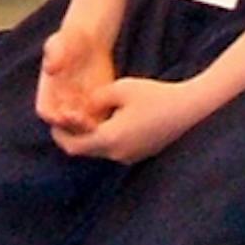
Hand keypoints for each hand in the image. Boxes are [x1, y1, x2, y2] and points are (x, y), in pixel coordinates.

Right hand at [35, 26, 115, 135]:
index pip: (45, 110)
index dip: (52, 115)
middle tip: (79, 118)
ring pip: (79, 124)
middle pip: (62, 122)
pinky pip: (96, 117)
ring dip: (84, 126)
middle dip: (69, 124)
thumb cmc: (70, 37)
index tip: (61, 113)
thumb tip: (50, 69)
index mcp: (48, 89)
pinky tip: (105, 113)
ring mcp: (78, 102)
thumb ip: (55, 54)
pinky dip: (98, 119)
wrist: (90, 37)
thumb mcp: (60, 42)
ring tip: (92, 120)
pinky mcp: (96, 101)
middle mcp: (61, 99)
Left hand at [50, 76, 205, 163]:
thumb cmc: (155, 96)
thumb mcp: (120, 89)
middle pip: (85, 150)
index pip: (74, 146)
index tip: (53, 121)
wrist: (190, 109)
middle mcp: (118, 154)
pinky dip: (107, 137)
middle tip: (66, 118)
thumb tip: (85, 105)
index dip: (60, 134)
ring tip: (85, 116)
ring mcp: (131, 156)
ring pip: (101, 149)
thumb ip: (97, 98)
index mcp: (110, 139)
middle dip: (74, 135)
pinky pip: (116, 148)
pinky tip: (108, 119)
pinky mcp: (142, 153)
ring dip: (91, 136)